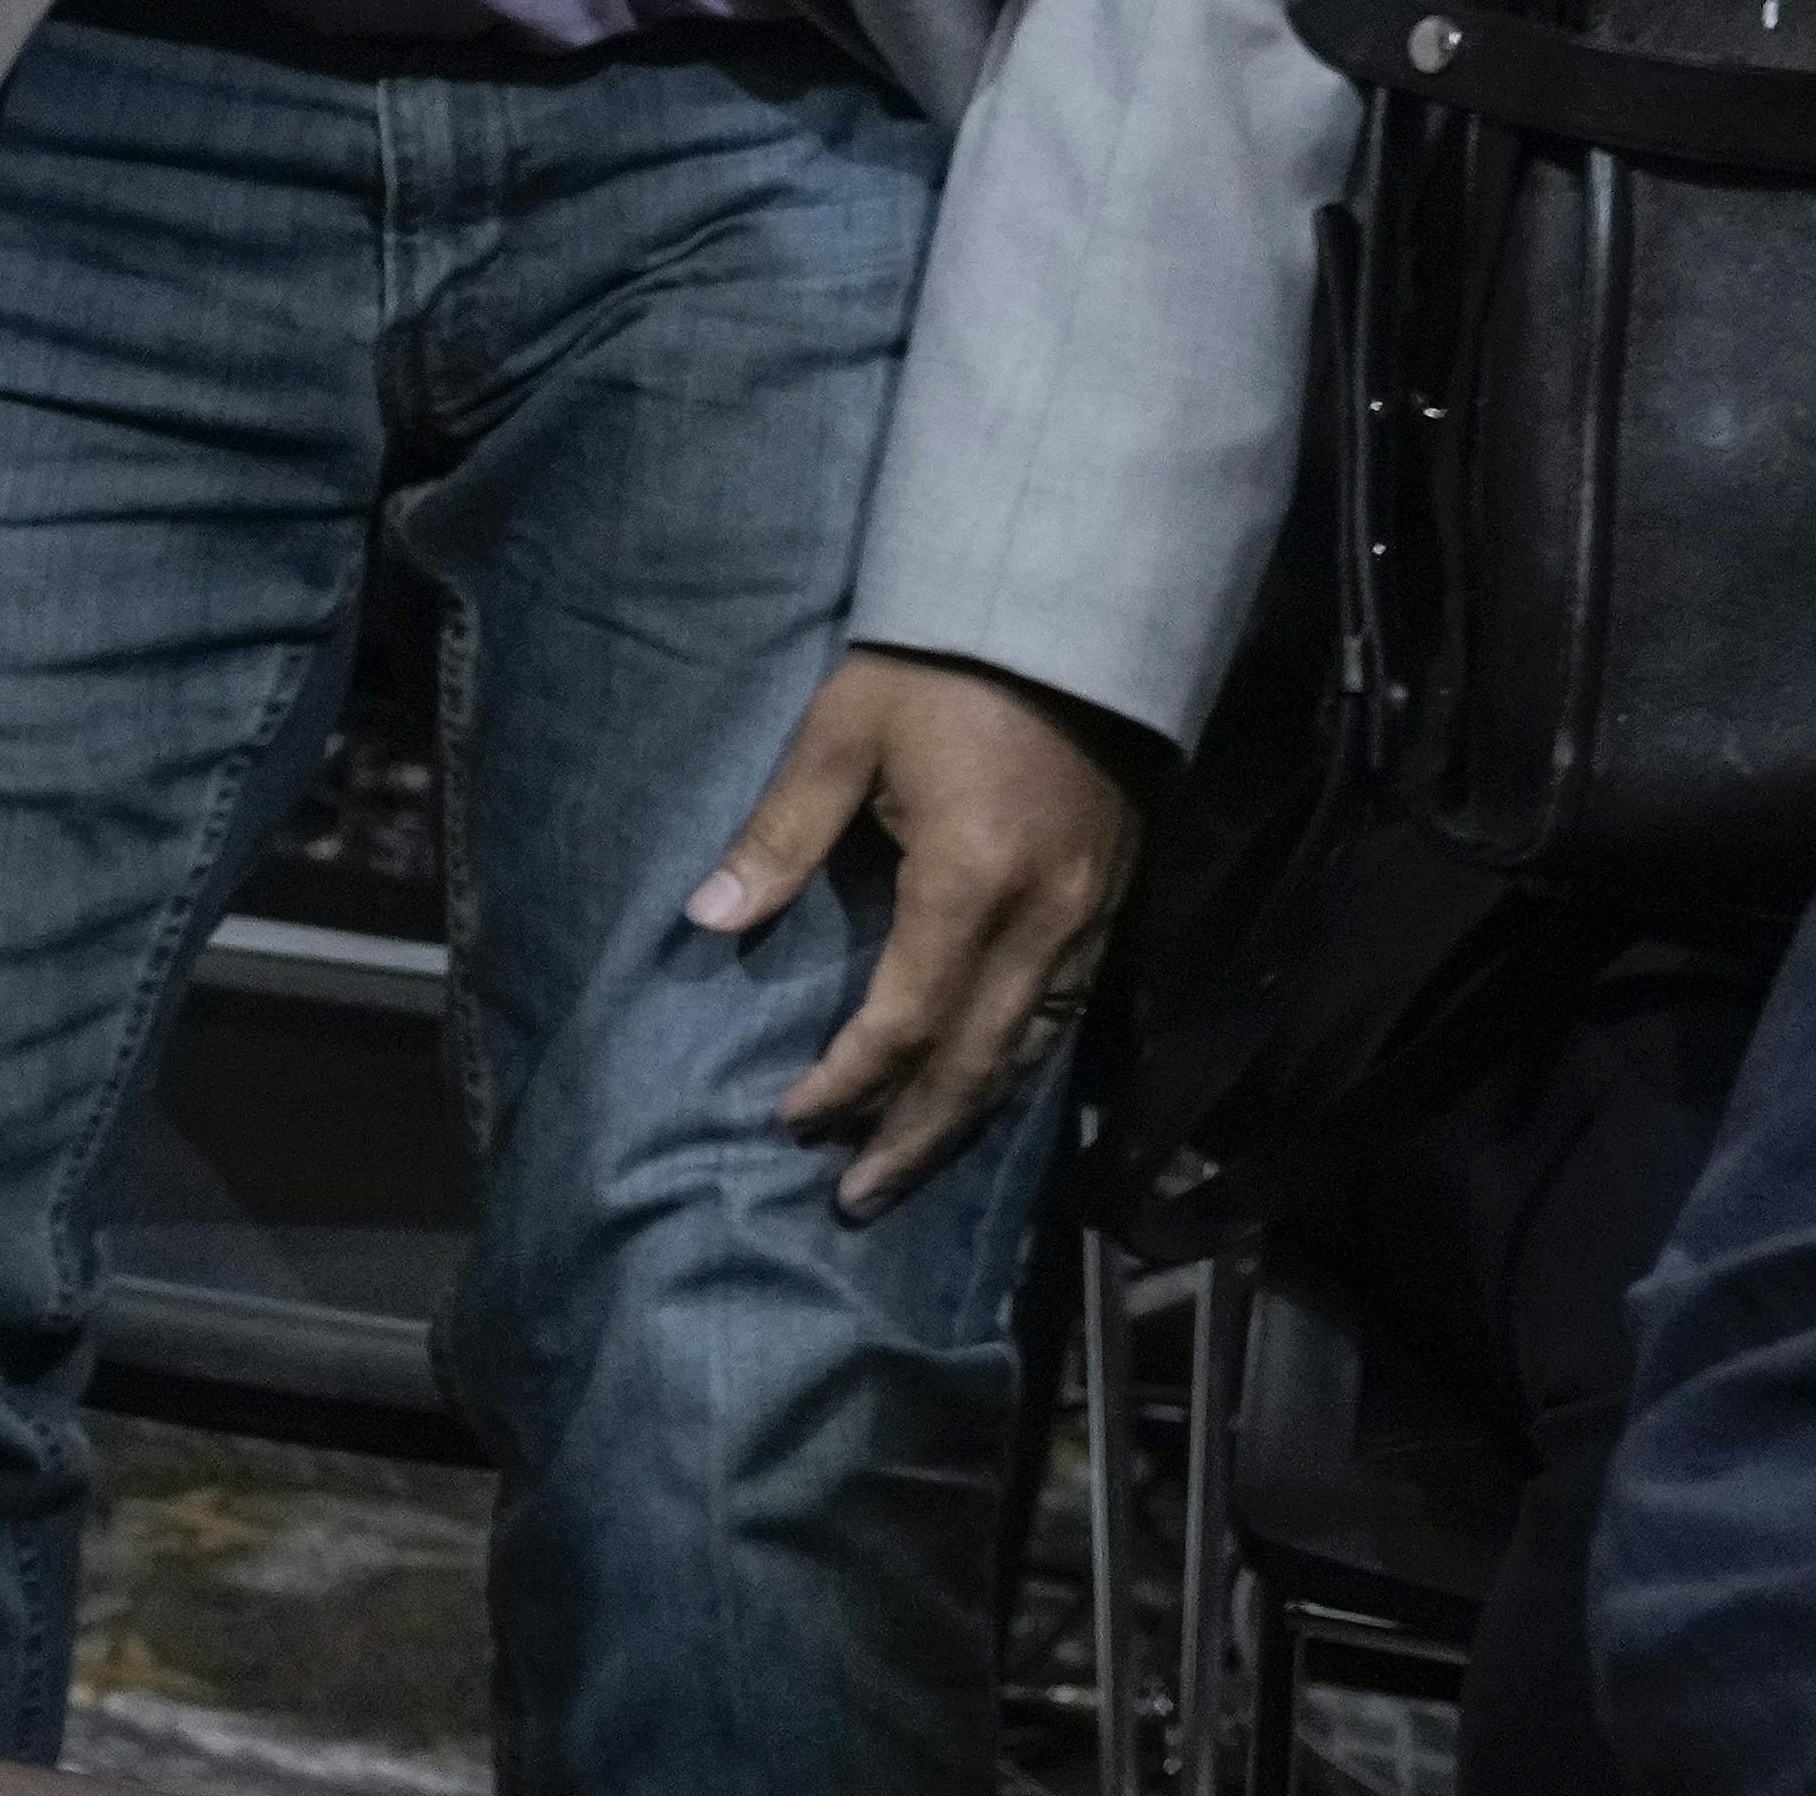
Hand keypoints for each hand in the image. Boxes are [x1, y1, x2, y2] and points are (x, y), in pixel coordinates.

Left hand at [693, 645, 1144, 1214]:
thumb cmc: (938, 668)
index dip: (847, 1082)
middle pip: (976, 1065)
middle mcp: (1041, 920)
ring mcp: (1087, 919)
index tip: (791, 1120)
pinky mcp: (1109, 905)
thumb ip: (778, 835)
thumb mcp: (838, 734)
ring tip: (902, 1167)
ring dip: (964, 1117)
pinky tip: (977, 1091)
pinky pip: (1063, 1014)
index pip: (905, 1022)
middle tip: (852, 1198)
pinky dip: (1013, 1064)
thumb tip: (706, 919)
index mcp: (970, 883)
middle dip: (910, 1138)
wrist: (1065, 617)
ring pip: (1027, 1051)